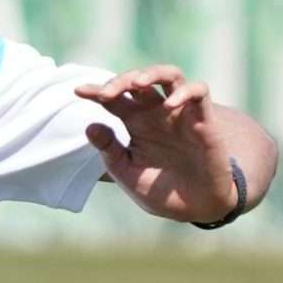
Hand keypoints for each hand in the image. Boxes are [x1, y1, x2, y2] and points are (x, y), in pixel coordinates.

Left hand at [76, 65, 244, 222]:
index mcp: (136, 123)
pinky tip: (170, 104)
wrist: (196, 209)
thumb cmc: (161, 191)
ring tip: (137, 84)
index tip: (78, 91)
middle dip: (120, 80)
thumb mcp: (128, 174)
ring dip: (152, 73)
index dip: (96, 90)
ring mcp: (180, 114)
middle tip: (105, 94)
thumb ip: (110, 151)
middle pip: (139, 80)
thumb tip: (90, 126)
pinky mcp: (204, 120)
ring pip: (171, 74)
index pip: (115, 98)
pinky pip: (200, 92)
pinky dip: (186, 92)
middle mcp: (157, 112)